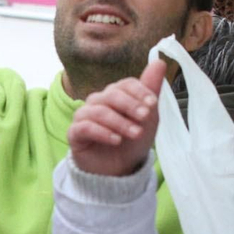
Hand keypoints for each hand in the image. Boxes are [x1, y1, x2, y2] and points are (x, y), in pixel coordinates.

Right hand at [67, 61, 164, 177]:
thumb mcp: (148, 118)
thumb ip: (151, 90)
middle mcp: (97, 101)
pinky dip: (102, 132)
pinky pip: (85, 127)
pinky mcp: (74, 133)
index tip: (153, 104)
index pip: (125, 84)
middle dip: (131, 106)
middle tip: (144, 117)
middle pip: (112, 95)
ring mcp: (84, 116)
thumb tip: (159, 62)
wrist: (118, 171)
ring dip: (120, 122)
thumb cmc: (132, 142)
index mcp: (115, 95)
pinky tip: (116, 140)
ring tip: (135, 134)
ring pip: (99, 111)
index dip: (139, 91)